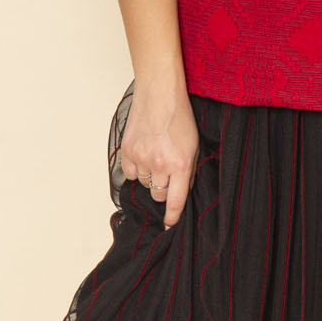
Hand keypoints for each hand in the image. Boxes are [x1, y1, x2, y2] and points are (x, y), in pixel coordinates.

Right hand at [116, 78, 199, 229]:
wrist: (159, 94)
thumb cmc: (179, 116)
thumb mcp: (194, 146)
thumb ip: (188, 170)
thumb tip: (181, 191)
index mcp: (180, 165)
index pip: (175, 201)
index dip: (172, 217)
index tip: (168, 225)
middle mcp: (160, 164)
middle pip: (158, 194)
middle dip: (163, 188)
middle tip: (166, 172)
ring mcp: (141, 158)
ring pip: (143, 183)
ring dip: (149, 176)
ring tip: (156, 156)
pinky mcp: (127, 151)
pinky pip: (129, 173)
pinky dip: (135, 168)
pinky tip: (143, 154)